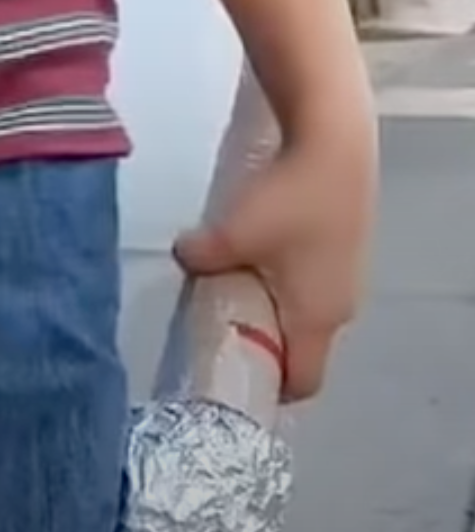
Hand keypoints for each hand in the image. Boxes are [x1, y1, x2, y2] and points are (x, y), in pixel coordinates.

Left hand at [174, 120, 376, 402]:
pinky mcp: (344, 248)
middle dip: (262, 342)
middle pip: (302, 346)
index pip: (303, 381)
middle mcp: (341, 307)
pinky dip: (284, 280)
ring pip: (305, 311)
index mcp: (319, 319)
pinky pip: (311, 282)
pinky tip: (258, 250)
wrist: (335, 145)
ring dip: (271, 306)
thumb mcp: (231, 232)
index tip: (229, 370)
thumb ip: (200, 255)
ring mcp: (347, 277)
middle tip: (218, 324)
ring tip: (232, 282)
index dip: (269, 385)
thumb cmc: (288, 201)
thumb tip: (184, 258)